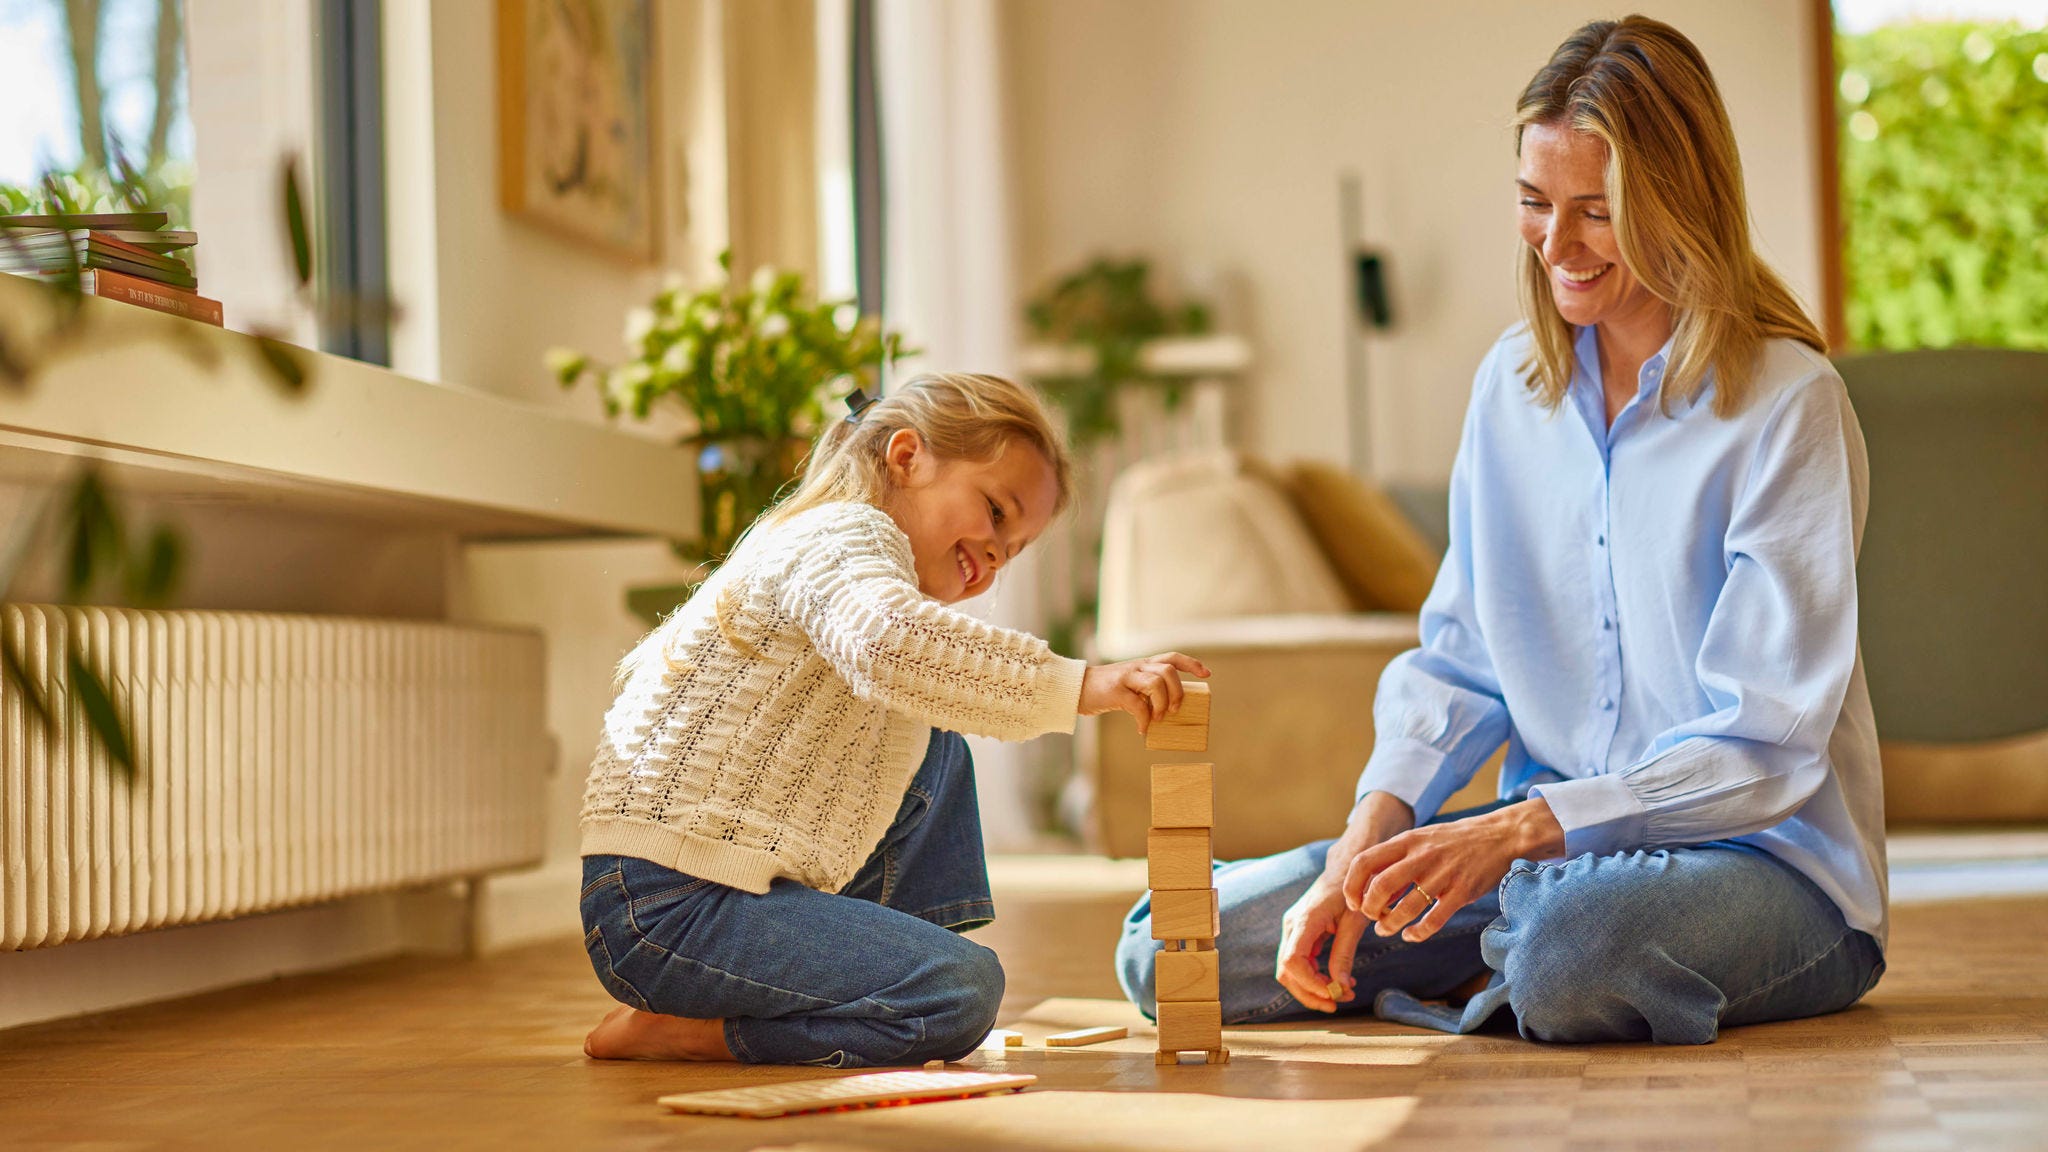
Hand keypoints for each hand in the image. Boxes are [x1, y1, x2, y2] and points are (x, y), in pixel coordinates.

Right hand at [1078, 652, 1208, 734]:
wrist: (1076, 688)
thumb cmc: (1106, 689)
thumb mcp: (1130, 682)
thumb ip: (1147, 688)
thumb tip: (1167, 708)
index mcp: (1144, 664)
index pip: (1172, 657)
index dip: (1192, 664)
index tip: (1206, 675)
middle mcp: (1137, 667)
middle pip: (1168, 670)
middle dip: (1177, 691)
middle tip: (1174, 709)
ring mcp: (1126, 677)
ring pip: (1155, 683)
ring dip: (1162, 704)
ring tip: (1158, 718)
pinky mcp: (1115, 691)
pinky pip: (1137, 705)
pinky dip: (1144, 720)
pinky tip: (1142, 728)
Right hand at [1274, 792, 1414, 1011]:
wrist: (1346, 869)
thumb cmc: (1352, 891)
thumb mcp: (1354, 923)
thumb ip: (1345, 954)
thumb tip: (1341, 988)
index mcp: (1305, 920)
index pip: (1292, 962)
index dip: (1309, 984)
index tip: (1333, 994)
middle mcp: (1292, 926)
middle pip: (1286, 972)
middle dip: (1309, 993)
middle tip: (1336, 1003)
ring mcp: (1293, 930)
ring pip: (1289, 971)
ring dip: (1311, 988)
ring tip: (1340, 995)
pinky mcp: (1299, 934)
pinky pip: (1298, 963)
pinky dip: (1314, 978)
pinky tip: (1336, 982)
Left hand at [1341, 798, 1565, 944]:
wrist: (1500, 835)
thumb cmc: (1454, 841)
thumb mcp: (1421, 838)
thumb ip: (1396, 857)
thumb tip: (1367, 883)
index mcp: (1406, 841)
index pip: (1364, 861)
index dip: (1352, 885)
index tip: (1353, 902)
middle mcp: (1421, 856)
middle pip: (1380, 886)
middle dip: (1369, 909)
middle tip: (1372, 918)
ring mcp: (1443, 874)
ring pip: (1406, 907)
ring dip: (1390, 925)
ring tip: (1386, 930)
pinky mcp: (1462, 891)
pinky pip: (1434, 919)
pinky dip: (1418, 932)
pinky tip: (1412, 935)